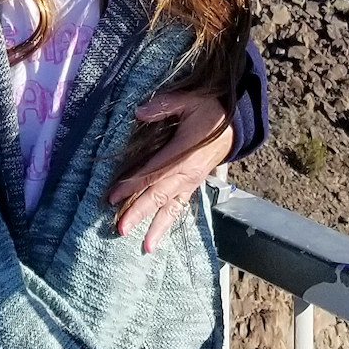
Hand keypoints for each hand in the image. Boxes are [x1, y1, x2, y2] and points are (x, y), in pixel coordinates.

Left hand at [106, 91, 232, 253]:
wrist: (235, 125)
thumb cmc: (209, 111)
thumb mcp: (188, 101)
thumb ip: (163, 106)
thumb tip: (139, 112)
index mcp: (183, 154)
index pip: (152, 173)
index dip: (132, 185)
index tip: (112, 197)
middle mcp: (187, 174)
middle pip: (159, 196)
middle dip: (138, 213)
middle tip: (119, 228)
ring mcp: (191, 182)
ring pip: (171, 208)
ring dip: (156, 227)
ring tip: (144, 246)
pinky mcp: (193, 185)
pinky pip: (180, 207)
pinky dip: (169, 222)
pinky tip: (158, 236)